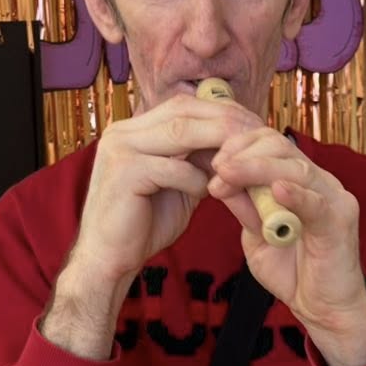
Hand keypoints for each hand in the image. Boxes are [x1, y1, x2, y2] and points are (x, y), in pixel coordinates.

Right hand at [63, 94, 254, 293]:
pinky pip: (173, 168)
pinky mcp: (123, 173)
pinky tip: (206, 196)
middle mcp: (123, 132)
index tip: (252, 125)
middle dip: (224, 121)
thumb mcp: (177, 184)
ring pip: (180, 132)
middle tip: (257, 136)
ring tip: (241, 163)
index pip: (183, 105)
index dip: (220, 112)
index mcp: (133, 130)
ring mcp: (120, 149)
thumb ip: (197, 161)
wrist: (108, 260)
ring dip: (216, 145)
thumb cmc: (143, 224)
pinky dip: (196, 180)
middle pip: (183, 110)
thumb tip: (235, 144)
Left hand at [207, 123, 365, 365]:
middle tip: (216, 167)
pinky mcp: (341, 222)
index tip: (213, 159)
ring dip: (257, 169)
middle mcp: (321, 183)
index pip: (272, 144)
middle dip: (244, 153)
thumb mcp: (256, 236)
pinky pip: (317, 204)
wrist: (323, 310)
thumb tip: (221, 179)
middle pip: (282, 148)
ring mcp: (334, 199)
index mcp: (302, 181)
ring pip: (296, 169)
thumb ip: (244, 208)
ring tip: (227, 174)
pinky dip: (296, 195)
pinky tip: (276, 190)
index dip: (241, 144)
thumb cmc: (294, 272)